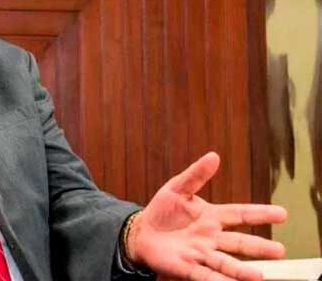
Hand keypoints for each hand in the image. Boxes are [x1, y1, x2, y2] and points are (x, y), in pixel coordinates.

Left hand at [127, 152, 287, 280]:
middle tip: (280, 250)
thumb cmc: (163, 210)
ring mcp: (201, 253)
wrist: (142, 232)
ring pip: (225, 263)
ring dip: (241, 270)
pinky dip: (217, 280)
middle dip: (259, 247)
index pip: (240, 214)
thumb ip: (196, 175)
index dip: (260, 214)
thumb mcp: (177, 188)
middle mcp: (211, 237)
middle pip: (238, 242)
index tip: (282, 213)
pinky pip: (204, 275)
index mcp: (212, 216)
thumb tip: (214, 156)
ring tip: (258, 276)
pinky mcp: (187, 267)